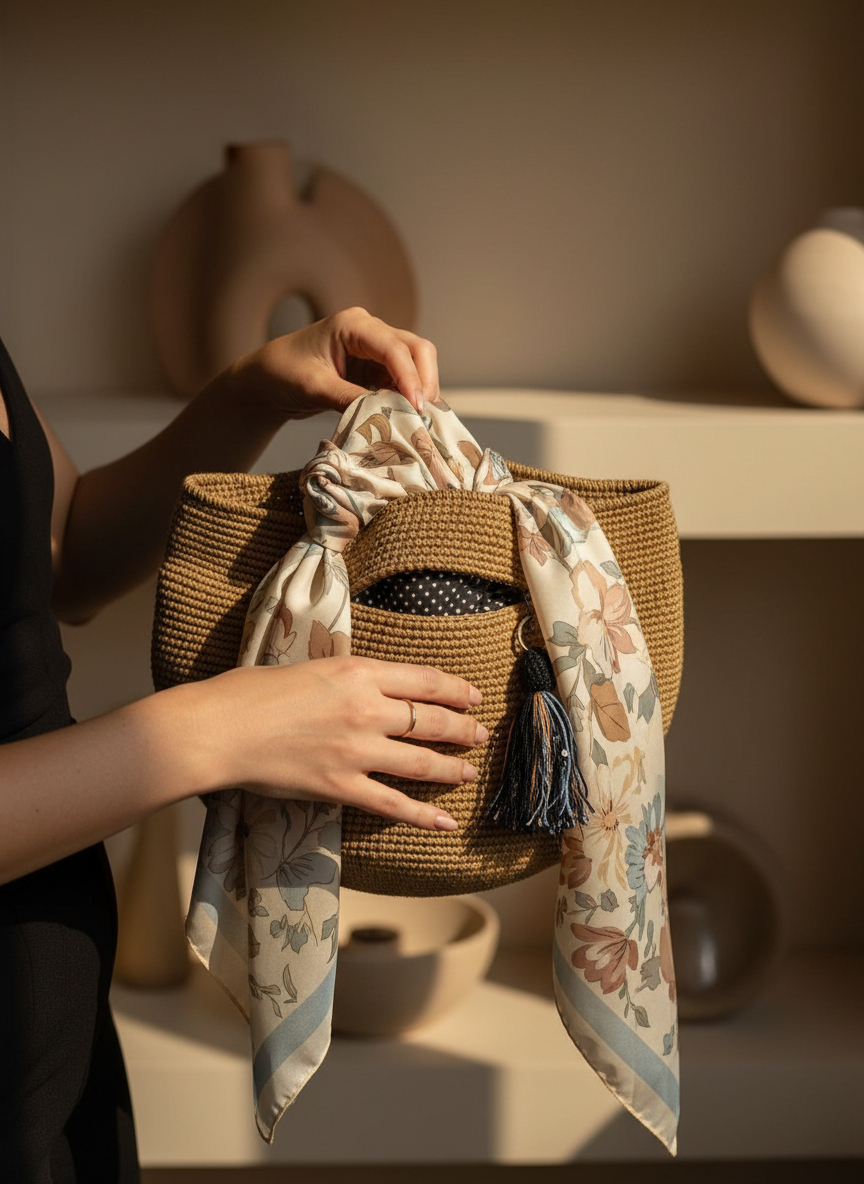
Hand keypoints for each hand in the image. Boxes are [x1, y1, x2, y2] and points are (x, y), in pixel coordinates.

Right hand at [192, 656, 486, 829]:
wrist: (220, 728)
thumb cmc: (251, 691)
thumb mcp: (311, 666)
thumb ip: (347, 677)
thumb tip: (371, 685)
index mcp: (359, 672)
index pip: (426, 680)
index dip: (458, 689)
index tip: (474, 696)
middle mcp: (367, 709)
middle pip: (432, 720)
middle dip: (462, 728)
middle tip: (479, 734)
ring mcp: (357, 751)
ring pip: (421, 762)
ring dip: (452, 768)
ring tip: (469, 771)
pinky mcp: (341, 787)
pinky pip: (392, 804)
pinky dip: (423, 816)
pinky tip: (445, 822)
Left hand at [219, 306, 439, 419]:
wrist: (266, 380)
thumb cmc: (283, 374)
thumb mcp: (314, 388)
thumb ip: (349, 398)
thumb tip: (385, 415)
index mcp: (352, 325)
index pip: (394, 348)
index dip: (410, 378)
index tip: (417, 407)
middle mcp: (369, 330)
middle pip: (416, 349)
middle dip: (425, 381)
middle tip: (425, 415)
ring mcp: (375, 348)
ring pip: (415, 365)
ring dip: (420, 391)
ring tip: (420, 420)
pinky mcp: (375, 368)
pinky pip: (402, 381)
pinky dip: (408, 398)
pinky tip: (409, 417)